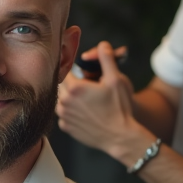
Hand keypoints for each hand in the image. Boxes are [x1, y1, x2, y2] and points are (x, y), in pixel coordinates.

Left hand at [57, 41, 143, 158]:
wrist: (120, 137)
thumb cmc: (120, 108)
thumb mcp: (116, 80)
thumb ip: (107, 59)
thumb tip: (102, 45)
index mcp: (74, 88)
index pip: (65, 70)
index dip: (71, 68)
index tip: (78, 69)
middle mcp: (64, 102)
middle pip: (62, 85)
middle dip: (72, 82)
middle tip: (87, 86)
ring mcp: (64, 116)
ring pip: (61, 99)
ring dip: (70, 97)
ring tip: (87, 100)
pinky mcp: (66, 127)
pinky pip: (64, 114)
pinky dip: (72, 112)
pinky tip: (86, 113)